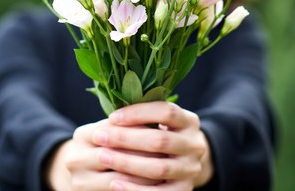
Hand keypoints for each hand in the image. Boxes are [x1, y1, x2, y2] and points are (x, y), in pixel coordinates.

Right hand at [45, 119, 160, 190]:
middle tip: (168, 149)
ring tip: (167, 166)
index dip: (140, 130)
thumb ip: (127, 124)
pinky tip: (156, 183)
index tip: (162, 128)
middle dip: (144, 152)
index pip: (115, 130)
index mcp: (82, 135)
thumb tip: (157, 117)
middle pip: (116, 154)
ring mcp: (79, 181)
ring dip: (146, 173)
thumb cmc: (106, 145)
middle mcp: (75, 158)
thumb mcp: (111, 131)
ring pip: (120, 178)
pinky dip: (139, 188)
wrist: (86, 172)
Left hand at [92, 102, 213, 190]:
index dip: (139, 113)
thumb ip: (143, 115)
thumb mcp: (160, 120)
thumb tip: (112, 117)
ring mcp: (192, 169)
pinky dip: (135, 189)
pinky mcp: (185, 190)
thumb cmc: (162, 132)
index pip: (166, 112)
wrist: (184, 160)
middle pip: (160, 141)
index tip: (112, 117)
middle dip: (126, 138)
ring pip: (159, 168)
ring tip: (102, 156)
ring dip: (127, 162)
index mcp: (189, 121)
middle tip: (100, 136)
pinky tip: (114, 183)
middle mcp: (195, 144)